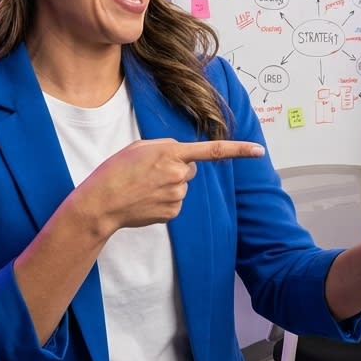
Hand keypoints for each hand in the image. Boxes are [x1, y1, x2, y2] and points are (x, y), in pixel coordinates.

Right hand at [69, 138, 264, 234]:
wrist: (100, 203)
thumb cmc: (116, 171)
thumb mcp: (140, 148)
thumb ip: (167, 148)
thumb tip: (185, 159)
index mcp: (172, 153)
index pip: (213, 151)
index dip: (239, 150)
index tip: (260, 150)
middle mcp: (179, 174)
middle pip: (190, 168)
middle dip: (176, 168)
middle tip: (149, 172)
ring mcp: (177, 195)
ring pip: (182, 186)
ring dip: (168, 185)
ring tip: (142, 187)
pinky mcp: (173, 212)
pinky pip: (175, 202)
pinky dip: (163, 201)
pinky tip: (145, 200)